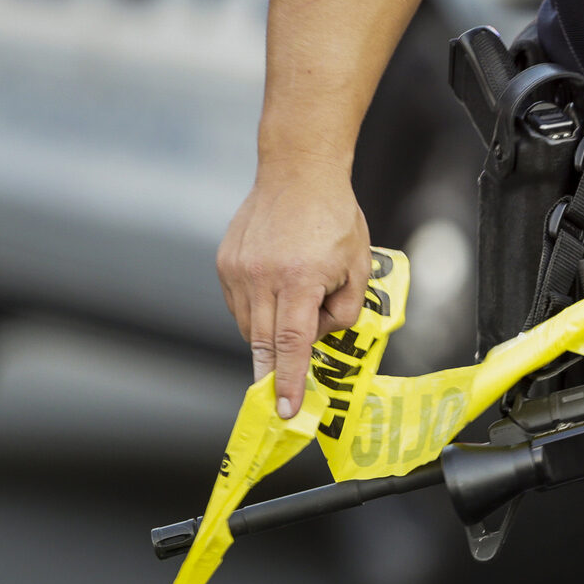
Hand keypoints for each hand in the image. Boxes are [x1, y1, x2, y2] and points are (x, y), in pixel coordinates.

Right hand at [217, 163, 370, 418]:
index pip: (291, 344)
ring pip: (248, 326)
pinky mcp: (225, 262)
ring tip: (296, 311)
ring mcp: (238, 270)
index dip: (290, 381)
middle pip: (263, 343)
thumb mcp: (358, 267)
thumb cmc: (336, 220)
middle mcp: (262, 277)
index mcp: (299, 280)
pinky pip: (238, 305)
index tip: (285, 411)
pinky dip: (256, 313)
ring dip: (268, 337)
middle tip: (280, 399)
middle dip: (271, 375)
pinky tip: (277, 295)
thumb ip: (343, 311)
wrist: (299, 172)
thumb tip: (318, 339)